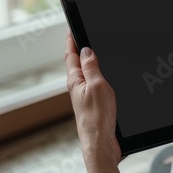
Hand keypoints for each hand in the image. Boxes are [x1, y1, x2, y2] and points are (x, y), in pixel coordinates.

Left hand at [64, 32, 123, 172]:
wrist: (100, 143)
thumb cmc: (98, 118)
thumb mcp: (97, 85)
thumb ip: (91, 67)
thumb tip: (86, 50)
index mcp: (75, 81)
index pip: (71, 55)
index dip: (71, 41)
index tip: (72, 29)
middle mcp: (77, 88)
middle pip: (76, 64)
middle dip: (77, 50)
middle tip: (79, 36)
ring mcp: (84, 97)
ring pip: (84, 74)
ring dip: (87, 62)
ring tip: (89, 52)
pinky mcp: (93, 105)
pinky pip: (92, 85)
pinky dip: (96, 75)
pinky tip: (101, 77)